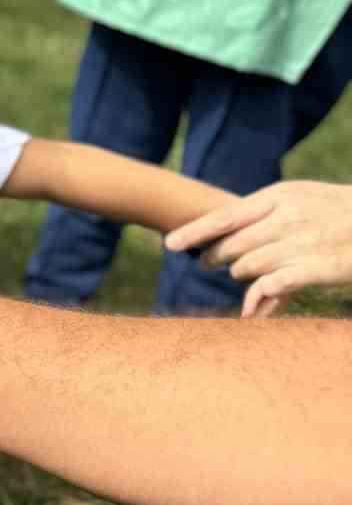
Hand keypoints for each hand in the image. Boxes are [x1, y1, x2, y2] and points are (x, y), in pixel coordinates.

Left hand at [164, 181, 351, 316]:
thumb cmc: (336, 211)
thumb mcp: (301, 198)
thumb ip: (263, 213)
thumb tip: (222, 232)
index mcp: (279, 196)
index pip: (225, 217)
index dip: (194, 232)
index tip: (169, 244)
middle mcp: (288, 217)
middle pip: (231, 247)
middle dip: (216, 258)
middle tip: (209, 262)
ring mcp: (302, 242)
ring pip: (247, 268)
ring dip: (242, 275)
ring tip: (247, 274)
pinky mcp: (318, 267)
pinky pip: (271, 286)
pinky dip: (258, 298)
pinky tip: (252, 308)